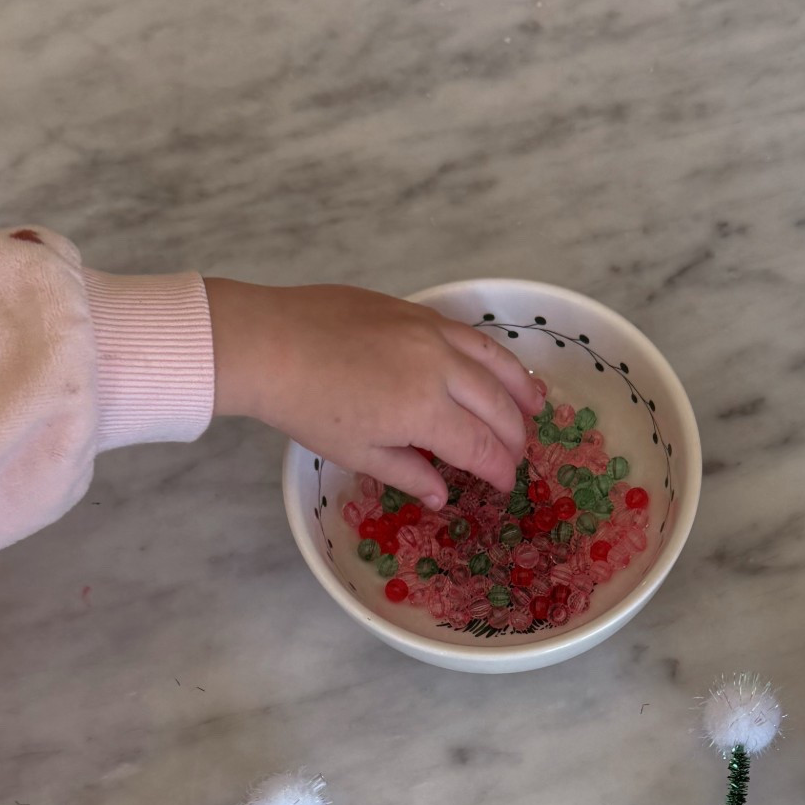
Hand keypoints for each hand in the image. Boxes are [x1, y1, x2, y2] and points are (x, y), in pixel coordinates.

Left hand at [203, 279, 540, 509]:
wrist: (268, 343)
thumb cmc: (307, 407)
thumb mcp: (358, 453)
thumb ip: (408, 473)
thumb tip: (443, 494)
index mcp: (426, 411)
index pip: (481, 447)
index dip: (498, 470)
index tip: (504, 484)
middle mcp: (441, 368)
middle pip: (496, 405)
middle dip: (514, 435)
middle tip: (519, 454)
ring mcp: (430, 332)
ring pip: (493, 360)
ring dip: (519, 386)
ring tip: (536, 404)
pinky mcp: (414, 309)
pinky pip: (468, 332)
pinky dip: (491, 353)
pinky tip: (495, 365)